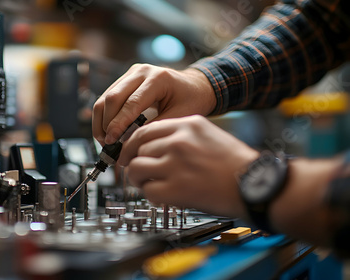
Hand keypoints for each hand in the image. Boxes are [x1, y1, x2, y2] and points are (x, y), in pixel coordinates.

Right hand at [92, 64, 215, 145]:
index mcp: (158, 79)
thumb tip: (129, 142)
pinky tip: (106, 132)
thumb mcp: (179, 116)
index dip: (118, 124)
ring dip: (101, 121)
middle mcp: (141, 71)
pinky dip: (104, 116)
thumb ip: (155, 127)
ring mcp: (131, 73)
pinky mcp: (125, 79)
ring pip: (105, 97)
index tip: (112, 142)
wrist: (194, 86)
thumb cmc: (191, 100)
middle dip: (106, 123)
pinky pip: (107, 97)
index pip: (131, 103)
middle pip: (113, 97)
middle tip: (107, 144)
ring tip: (104, 141)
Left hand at [118, 115, 258, 217]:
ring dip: (139, 179)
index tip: (130, 152)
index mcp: (188, 124)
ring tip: (150, 184)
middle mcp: (179, 141)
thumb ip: (181, 136)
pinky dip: (151, 196)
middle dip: (134, 162)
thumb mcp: (209, 135)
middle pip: (137, 148)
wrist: (256, 185)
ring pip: (137, 168)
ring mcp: (176, 164)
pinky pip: (148, 191)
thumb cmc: (237, 164)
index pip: (145, 130)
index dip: (133, 144)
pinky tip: (163, 196)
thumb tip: (153, 146)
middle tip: (137, 171)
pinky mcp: (176, 189)